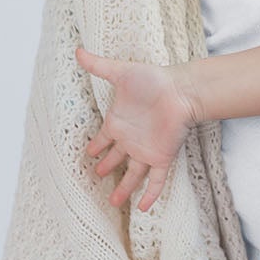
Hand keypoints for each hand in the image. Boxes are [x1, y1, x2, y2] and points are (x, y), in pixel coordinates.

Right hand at [76, 47, 201, 211]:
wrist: (182, 90)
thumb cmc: (153, 80)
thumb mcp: (122, 72)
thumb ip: (99, 66)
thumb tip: (78, 50)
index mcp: (118, 123)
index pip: (102, 140)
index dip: (95, 148)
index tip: (87, 155)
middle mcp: (130, 140)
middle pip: (115, 159)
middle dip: (105, 168)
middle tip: (94, 176)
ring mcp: (146, 150)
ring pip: (132, 175)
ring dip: (123, 189)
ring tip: (113, 202)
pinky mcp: (161, 157)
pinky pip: (155, 181)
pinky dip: (150, 195)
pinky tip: (143, 209)